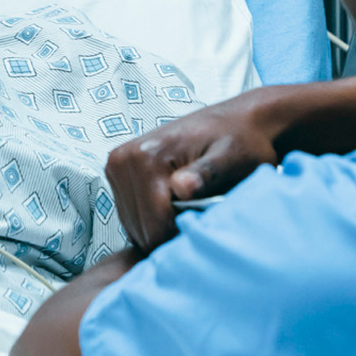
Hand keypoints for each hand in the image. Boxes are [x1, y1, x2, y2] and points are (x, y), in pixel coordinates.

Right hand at [106, 92, 283, 252]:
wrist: (234, 121)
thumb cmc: (239, 141)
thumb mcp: (231, 156)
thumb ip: (207, 173)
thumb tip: (181, 187)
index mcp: (145, 156)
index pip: (154, 225)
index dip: (183, 235)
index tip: (207, 223)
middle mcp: (122, 160)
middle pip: (142, 230)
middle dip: (172, 231)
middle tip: (201, 213)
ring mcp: (117, 167)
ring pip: (136, 228)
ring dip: (163, 227)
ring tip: (190, 207)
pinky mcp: (118, 174)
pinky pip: (133, 217)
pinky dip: (155, 220)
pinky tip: (176, 206)